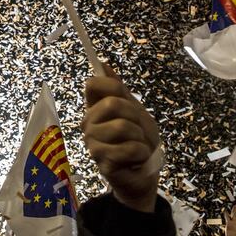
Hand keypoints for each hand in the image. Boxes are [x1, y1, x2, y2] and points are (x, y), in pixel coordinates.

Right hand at [82, 69, 160, 212]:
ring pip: (122, 127)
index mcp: (94, 109)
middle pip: (112, 103)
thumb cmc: (139, 139)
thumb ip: (118, 89)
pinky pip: (130, 148)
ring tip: (137, 146)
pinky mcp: (102, 163)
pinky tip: (137, 159)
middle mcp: (88, 124)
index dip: (113, 86)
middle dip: (135, 116)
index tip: (124, 98)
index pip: (93, 84)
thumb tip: (103, 63)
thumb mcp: (134, 110)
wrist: (146, 171)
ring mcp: (92, 144)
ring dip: (140, 137)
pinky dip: (142, 153)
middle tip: (137, 130)